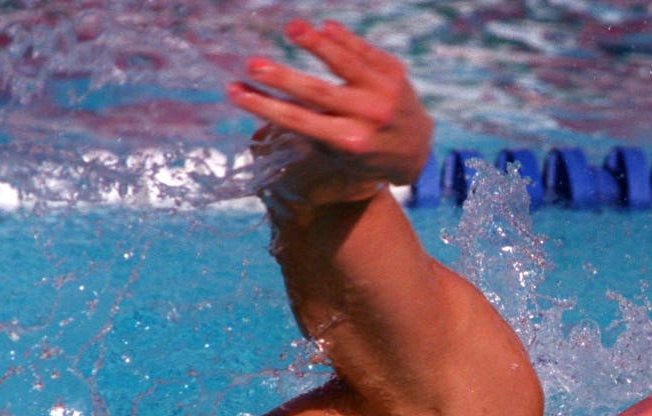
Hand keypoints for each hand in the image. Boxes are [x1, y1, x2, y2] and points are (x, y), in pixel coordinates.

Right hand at [227, 20, 433, 207]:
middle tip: (252, 64)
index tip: (235, 91)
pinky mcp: (394, 73)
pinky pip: (364, 51)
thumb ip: (311, 130)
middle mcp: (368, 117)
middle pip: (318, 93)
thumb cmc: (367, 153)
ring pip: (345, 64)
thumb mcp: (339, 153)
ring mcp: (384, 92)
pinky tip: (323, 27)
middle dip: (283, 78)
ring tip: (291, 27)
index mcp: (350, 142)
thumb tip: (270, 101)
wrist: (417, 148)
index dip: (265, 106)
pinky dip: (344, 38)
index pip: (299, 121)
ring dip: (316, 44)